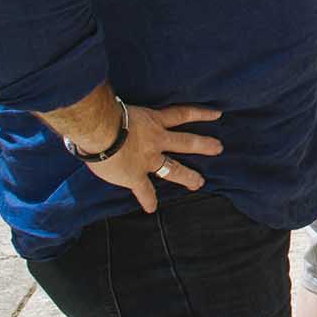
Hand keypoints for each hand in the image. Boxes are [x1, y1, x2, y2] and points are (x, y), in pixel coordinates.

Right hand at [86, 104, 223, 212]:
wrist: (98, 130)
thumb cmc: (104, 113)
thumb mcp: (123, 107)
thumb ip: (126, 114)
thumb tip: (115, 114)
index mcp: (153, 120)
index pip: (182, 114)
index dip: (201, 113)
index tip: (218, 114)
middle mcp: (156, 140)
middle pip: (186, 142)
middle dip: (203, 145)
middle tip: (219, 148)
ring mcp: (148, 159)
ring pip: (174, 168)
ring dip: (188, 176)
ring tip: (199, 183)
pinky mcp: (135, 176)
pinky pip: (144, 191)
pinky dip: (147, 200)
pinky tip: (151, 208)